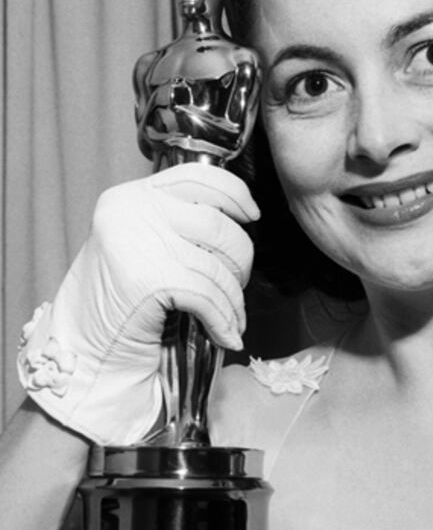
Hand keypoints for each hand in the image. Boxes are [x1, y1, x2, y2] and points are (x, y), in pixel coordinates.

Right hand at [17, 164, 258, 444]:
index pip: (197, 177)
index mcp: (131, 196)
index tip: (252, 215)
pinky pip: (208, 297)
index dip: (234, 194)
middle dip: (240, 259)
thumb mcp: (142, 244)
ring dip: (234, 297)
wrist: (83, 351)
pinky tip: (227, 336)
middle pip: (218, 223)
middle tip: (236, 286)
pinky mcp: (148, 280)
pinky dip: (224, 320)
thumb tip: (238, 218)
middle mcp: (132, 211)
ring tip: (233, 317)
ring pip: (218, 263)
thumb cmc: (119, 302)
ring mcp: (139, 243)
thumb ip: (177, 223)